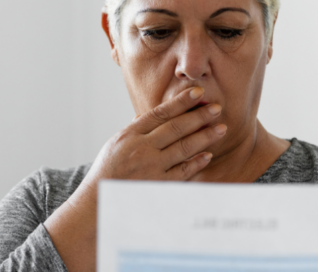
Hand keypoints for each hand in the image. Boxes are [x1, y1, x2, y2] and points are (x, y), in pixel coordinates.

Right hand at [44, 87, 225, 271]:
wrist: (97, 201)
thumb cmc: (107, 171)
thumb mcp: (116, 144)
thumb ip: (136, 130)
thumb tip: (150, 115)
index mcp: (130, 134)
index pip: (160, 113)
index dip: (181, 101)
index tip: (197, 92)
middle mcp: (141, 148)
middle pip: (176, 127)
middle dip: (198, 116)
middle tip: (216, 108)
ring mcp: (151, 167)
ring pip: (184, 147)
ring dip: (205, 137)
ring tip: (220, 128)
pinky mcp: (158, 184)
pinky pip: (183, 171)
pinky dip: (196, 162)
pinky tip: (208, 155)